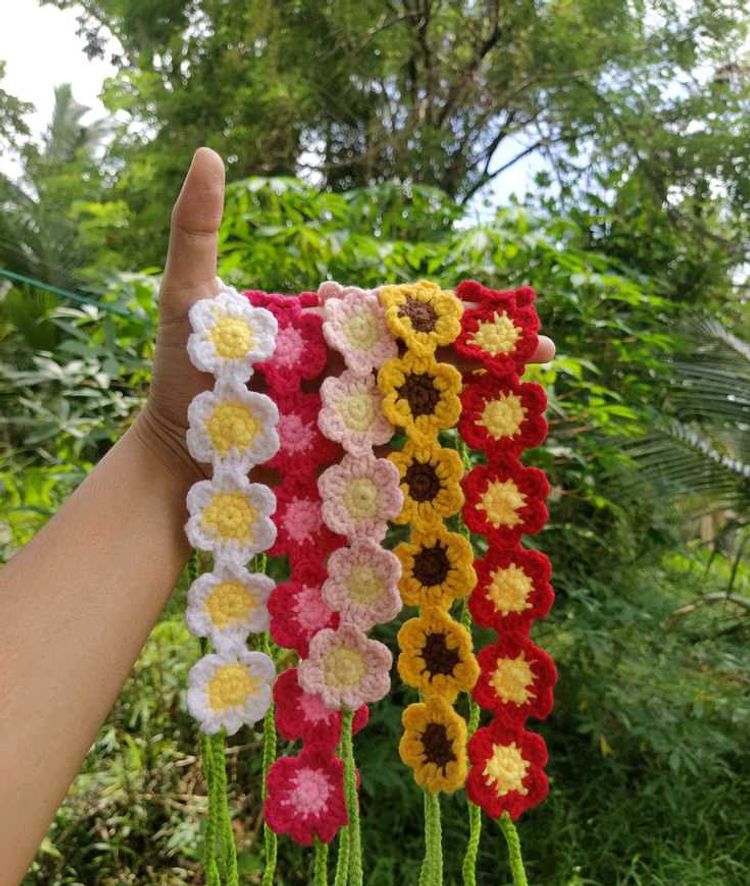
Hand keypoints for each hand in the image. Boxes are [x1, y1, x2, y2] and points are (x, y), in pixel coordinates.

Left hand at [135, 146, 554, 481]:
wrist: (174, 454)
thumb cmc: (180, 374)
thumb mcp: (185, 296)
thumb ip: (198, 229)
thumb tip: (208, 151)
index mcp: (330, 327)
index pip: (394, 310)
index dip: (435, 308)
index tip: (466, 310)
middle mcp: (351, 369)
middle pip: (427, 356)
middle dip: (484, 351)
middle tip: (543, 347)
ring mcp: (353, 416)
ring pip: (427, 401)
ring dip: (481, 398)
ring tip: (535, 394)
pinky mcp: (348, 458)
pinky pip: (401, 451)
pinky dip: (443, 451)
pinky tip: (485, 451)